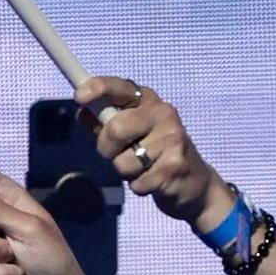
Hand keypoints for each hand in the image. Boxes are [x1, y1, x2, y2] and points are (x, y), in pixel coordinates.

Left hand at [75, 76, 233, 232]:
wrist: (197, 184)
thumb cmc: (157, 153)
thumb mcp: (132, 132)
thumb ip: (105, 122)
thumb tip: (83, 112)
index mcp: (148, 100)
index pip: (118, 86)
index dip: (96, 89)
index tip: (78, 97)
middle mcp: (163, 114)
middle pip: (116, 129)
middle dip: (106, 148)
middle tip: (117, 155)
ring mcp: (172, 140)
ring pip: (123, 162)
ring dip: (126, 172)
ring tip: (144, 169)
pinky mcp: (175, 167)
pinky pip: (137, 183)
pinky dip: (139, 187)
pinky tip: (155, 181)